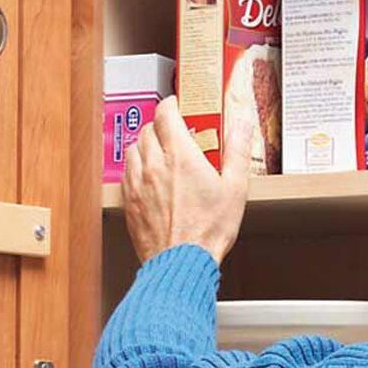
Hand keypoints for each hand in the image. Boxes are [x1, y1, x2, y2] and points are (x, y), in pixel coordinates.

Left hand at [122, 96, 252, 263]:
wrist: (181, 262)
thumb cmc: (208, 230)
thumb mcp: (235, 188)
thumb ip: (236, 151)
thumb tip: (241, 125)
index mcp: (180, 156)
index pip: (165, 113)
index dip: (171, 104)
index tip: (177, 105)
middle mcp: (154, 165)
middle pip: (149, 128)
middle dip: (161, 125)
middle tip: (174, 131)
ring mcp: (137, 183)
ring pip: (134, 148)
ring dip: (146, 144)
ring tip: (160, 152)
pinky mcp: (129, 201)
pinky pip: (126, 172)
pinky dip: (136, 166)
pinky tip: (148, 176)